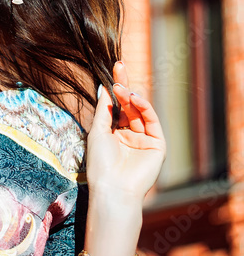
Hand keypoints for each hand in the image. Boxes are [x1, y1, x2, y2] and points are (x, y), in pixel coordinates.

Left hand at [86, 60, 165, 202]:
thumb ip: (104, 110)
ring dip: (131, 96)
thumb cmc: (100, 164)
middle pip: (129, 105)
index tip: (113, 70)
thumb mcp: (97, 132)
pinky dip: (144, 107)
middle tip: (120, 66)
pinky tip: (133, 97)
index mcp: (114, 134)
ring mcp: (144, 140)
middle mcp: (130, 136)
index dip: (115, 89)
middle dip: (124, 86)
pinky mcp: (157, 145)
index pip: (116, 107)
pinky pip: (151, 121)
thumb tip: (103, 87)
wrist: (113, 188)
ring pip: (140, 111)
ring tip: (122, 86)